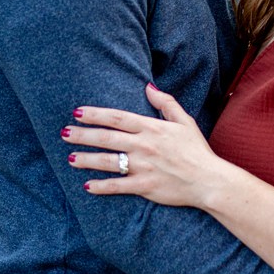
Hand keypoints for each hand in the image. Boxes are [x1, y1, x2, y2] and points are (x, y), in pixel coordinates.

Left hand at [64, 83, 230, 209]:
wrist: (209, 180)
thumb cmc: (197, 151)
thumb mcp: (185, 122)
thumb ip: (166, 103)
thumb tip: (148, 87)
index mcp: (152, 128)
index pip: (117, 118)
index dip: (95, 114)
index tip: (78, 113)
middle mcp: (144, 146)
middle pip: (106, 138)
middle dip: (82, 135)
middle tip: (64, 133)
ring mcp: (143, 167)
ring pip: (107, 161)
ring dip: (86, 159)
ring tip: (70, 158)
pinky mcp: (144, 186)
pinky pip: (117, 186)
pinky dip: (101, 187)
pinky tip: (87, 186)